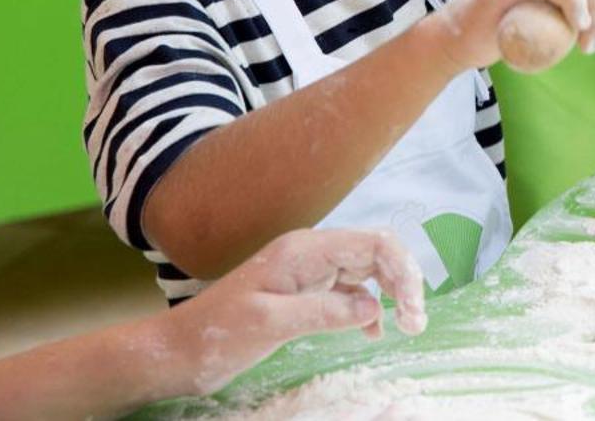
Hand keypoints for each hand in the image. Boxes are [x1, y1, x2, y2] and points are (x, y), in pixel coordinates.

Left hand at [160, 228, 424, 396]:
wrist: (179, 350)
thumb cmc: (218, 335)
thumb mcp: (270, 324)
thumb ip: (323, 311)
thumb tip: (373, 307)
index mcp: (305, 251)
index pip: (373, 243)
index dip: (402, 271)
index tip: (411, 312)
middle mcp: (311, 253)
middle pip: (377, 252)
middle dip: (404, 281)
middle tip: (415, 324)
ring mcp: (308, 271)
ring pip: (368, 270)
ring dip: (392, 293)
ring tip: (405, 327)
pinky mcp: (304, 291)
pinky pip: (349, 289)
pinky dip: (370, 306)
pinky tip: (373, 330)